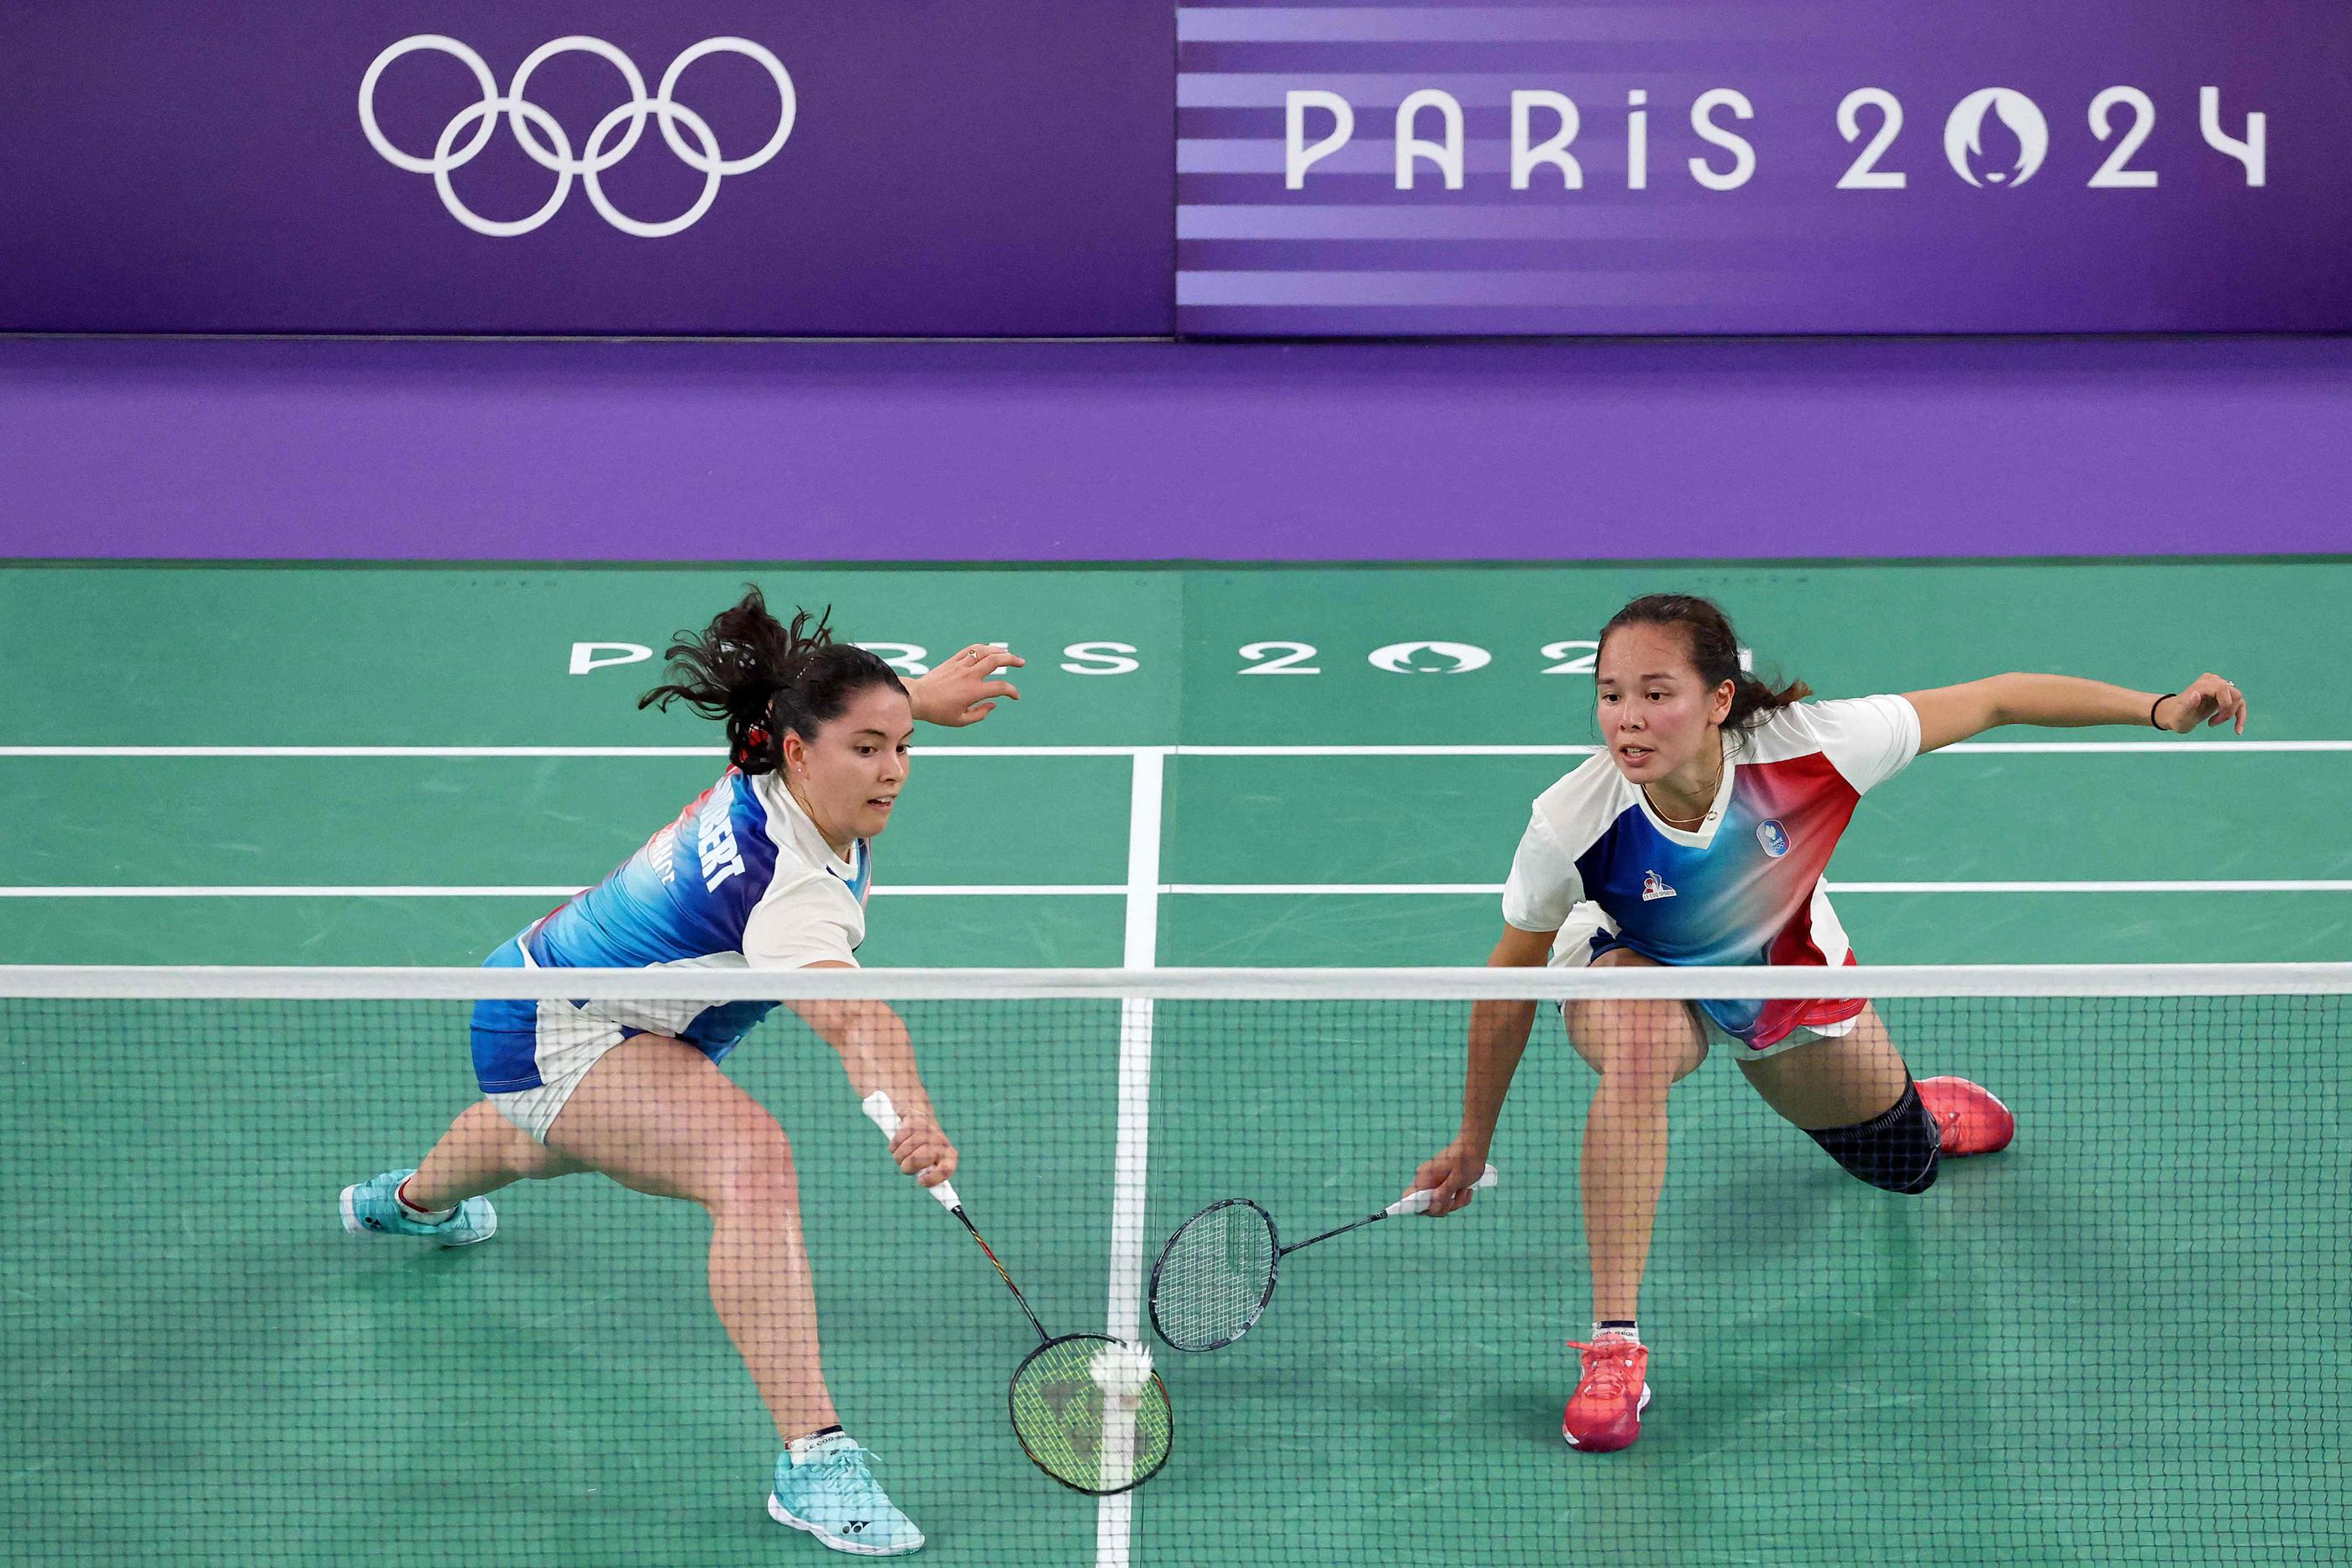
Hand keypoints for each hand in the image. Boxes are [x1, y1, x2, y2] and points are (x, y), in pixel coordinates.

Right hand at [889, 1112, 958, 1187]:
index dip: (933, 1178)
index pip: (946, 1170)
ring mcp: (927, 1130)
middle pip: (915, 1160)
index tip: (920, 1181)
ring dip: (898, 1157)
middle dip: (907, 1166)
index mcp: (949, 1156)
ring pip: (903, 1151)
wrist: (921, 1119)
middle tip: (907, 1165)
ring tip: (903, 1154)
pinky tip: (899, 1143)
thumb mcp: (932, 1164)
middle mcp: (940, 1142)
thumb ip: (933, 1178)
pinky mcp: (914, 1121)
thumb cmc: (926, 1149)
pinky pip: (896, 1140)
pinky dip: (893, 1146)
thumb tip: (935, 1191)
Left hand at [908, 645, 1023, 727]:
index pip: (1000, 687)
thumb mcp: (960, 720)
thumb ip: (980, 714)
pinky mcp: (953, 661)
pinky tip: (989, 650)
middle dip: (1012, 659)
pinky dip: (983, 648)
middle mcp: (970, 675)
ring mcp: (961, 665)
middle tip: (1021, 662)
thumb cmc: (937, 712)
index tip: (1015, 696)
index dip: (1012, 692)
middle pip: (996, 660)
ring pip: (984, 651)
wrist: (917, 698)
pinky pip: (971, 650)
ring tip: (1008, 653)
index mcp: (974, 691)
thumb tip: (993, 705)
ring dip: (999, 650)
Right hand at [1409, 1136, 1490, 1217]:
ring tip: (1466, 1191)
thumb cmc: (1467, 1159)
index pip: (1409, 1197)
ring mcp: (1433, 1181)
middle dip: (1445, 1206)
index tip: (1438, 1207)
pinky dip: (1457, 1198)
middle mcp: (1425, 1180)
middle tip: (1457, 1198)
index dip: (1419, 1207)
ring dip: (1454, 1202)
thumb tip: (1432, 1208)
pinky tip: (1466, 1190)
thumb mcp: (1458, 1179)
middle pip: (1426, 1205)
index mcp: (1425, 1177)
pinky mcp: (1441, 1183)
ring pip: (1438, 1203)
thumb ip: (1444, 1193)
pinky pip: (1445, 1197)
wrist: (1474, 1146)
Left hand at [2156, 674, 2246, 735]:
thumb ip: (2188, 705)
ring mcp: (2218, 686)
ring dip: (2232, 714)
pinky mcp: (2222, 693)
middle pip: (2234, 695)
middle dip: (2228, 712)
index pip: (2223, 688)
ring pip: (2238, 699)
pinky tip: (2237, 730)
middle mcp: (2212, 681)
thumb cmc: (2176, 717)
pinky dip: (2239, 715)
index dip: (2225, 705)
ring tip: (2214, 723)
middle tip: (2213, 723)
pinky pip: (2238, 702)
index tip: (2215, 720)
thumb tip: (2196, 693)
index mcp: (2202, 685)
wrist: (2174, 715)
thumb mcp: (2181, 716)